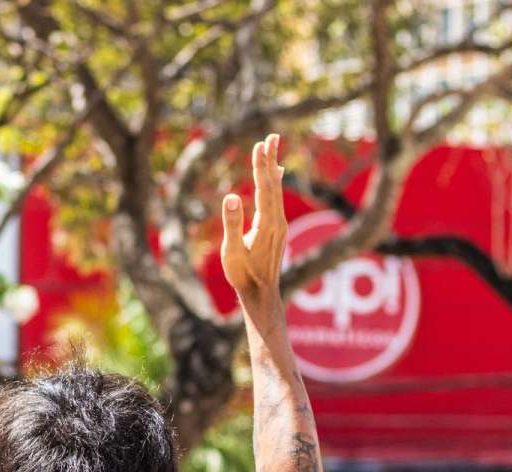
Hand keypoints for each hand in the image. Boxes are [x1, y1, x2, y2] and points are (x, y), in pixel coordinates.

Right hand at [220, 134, 287, 307]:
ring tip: (273, 147)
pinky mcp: (278, 229)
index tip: (260, 145)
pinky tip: (278, 174)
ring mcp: (280, 224)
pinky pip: (277, 198)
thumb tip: (231, 196)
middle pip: (274, 183)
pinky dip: (276, 182)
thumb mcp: (232, 252)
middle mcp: (277, 220)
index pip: (264, 187)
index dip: (261, 165)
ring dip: (274, 167)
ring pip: (277, 190)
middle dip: (270, 159)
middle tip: (271, 137)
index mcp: (266, 223)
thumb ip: (232, 224)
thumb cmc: (243, 275)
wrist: (262, 294)